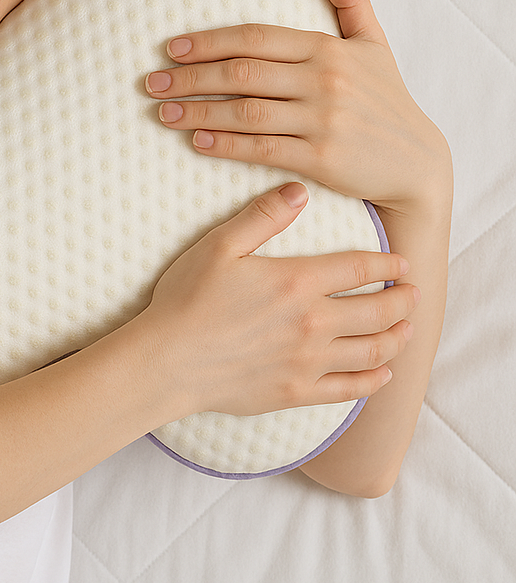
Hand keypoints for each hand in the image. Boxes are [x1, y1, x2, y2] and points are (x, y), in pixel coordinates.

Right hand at [139, 183, 417, 418]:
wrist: (168, 360)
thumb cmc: (188, 299)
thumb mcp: (219, 246)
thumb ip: (263, 217)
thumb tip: (299, 190)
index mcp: (296, 282)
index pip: (357, 269)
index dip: (386, 263)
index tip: (401, 262)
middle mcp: (312, 323)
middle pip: (376, 311)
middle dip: (402, 300)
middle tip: (414, 293)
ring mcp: (308, 362)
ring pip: (372, 351)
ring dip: (397, 338)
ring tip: (408, 328)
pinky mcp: (297, 392)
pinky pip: (350, 389)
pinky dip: (375, 381)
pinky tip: (384, 373)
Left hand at [144, 0, 450, 216]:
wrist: (417, 161)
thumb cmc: (386, 99)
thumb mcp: (374, 44)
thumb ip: (350, 2)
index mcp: (327, 49)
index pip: (255, 38)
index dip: (209, 42)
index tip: (171, 49)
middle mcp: (324, 80)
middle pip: (242, 73)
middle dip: (190, 77)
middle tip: (152, 83)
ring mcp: (322, 120)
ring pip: (245, 112)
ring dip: (198, 112)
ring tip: (164, 113)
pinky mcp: (321, 158)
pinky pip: (262, 149)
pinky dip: (225, 145)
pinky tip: (198, 142)